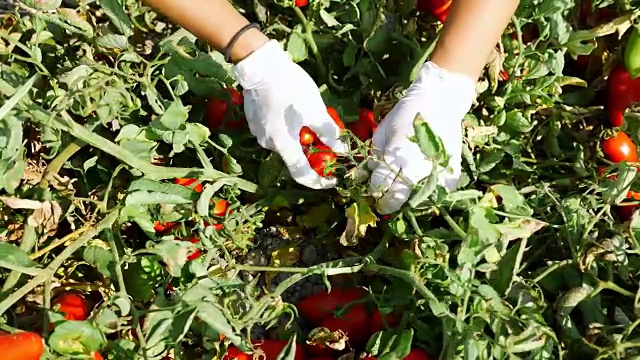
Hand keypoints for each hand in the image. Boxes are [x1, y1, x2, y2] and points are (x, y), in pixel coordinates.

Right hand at [233, 40, 346, 188]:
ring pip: (284, 142)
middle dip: (312, 152)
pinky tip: (294, 112)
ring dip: (300, 137)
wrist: (259, 63)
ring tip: (311, 121)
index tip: (332, 180)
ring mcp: (258, 132)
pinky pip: (275, 131)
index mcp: (282, 144)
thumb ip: (328, 133)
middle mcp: (268, 143)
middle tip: (327, 141)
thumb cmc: (290, 87)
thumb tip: (341, 150)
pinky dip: (288, 128)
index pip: (301, 173)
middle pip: (294, 155)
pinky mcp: (254, 120)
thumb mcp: (315, 109)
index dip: (318, 181)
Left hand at [367, 62, 475, 213]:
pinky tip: (422, 187)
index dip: (373, 194)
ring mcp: (436, 170)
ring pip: (419, 200)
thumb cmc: (405, 114)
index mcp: (395, 155)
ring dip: (409, 201)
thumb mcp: (382, 132)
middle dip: (388, 204)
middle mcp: (415, 166)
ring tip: (404, 195)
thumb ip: (374, 157)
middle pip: (398, 199)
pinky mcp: (452, 171)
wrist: (440, 100)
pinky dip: (430, 194)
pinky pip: (439, 193)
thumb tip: (365, 178)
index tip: (373, 196)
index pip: (379, 186)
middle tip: (384, 204)